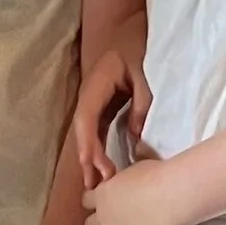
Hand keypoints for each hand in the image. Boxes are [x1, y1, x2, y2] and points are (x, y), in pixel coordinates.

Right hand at [74, 46, 151, 191]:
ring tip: (94, 186)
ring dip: (88, 160)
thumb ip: (140, 105)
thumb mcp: (142, 78)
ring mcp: (90, 105)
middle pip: (82, 133)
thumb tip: (135, 136)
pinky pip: (93, 133)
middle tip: (94, 187)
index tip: (98, 167)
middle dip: (87, 160)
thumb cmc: (133, 55)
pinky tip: (100, 169)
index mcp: (95, 89)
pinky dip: (95, 151)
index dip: (90, 145)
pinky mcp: (97, 110)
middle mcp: (87, 99)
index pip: (87, 121)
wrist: (123, 37)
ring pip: (85, 136)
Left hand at [84, 154, 192, 224]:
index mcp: (103, 195)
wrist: (174, 193)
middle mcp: (104, 219)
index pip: (87, 202)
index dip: (98, 203)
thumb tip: (136, 152)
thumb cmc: (159, 172)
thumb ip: (130, 170)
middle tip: (121, 224)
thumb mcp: (138, 164)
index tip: (112, 202)